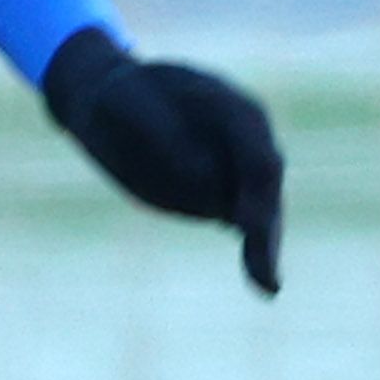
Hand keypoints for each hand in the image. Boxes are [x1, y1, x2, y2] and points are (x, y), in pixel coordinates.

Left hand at [41, 29, 283, 294]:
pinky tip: (265, 281)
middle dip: (267, 232)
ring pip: (257, 215)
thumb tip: (201, 174)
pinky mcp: (219, 197)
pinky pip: (241, 224)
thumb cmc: (120, 97)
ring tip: (267, 281)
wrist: (111, 103)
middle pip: (266, 193)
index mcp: (234, 112)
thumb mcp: (124, 102)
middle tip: (268, 277)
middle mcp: (246, 146)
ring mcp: (236, 173)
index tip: (250, 224)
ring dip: (264, 247)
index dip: (257, 192)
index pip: (256, 156)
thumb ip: (158, 131)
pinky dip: (255, 252)